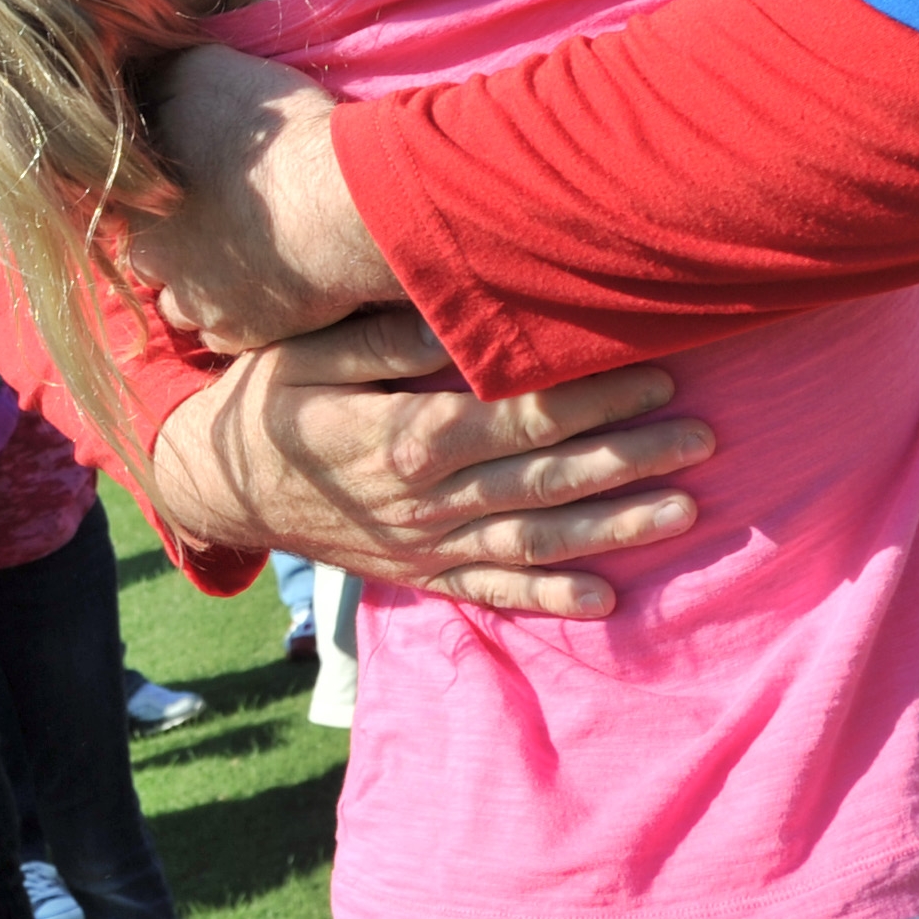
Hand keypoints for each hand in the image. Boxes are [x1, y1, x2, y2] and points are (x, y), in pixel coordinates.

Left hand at [123, 49, 397, 351]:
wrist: (342, 206)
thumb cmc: (274, 138)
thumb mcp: (204, 72)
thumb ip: (162, 79)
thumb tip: (143, 77)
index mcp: (136, 199)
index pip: (122, 199)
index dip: (153, 186)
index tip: (185, 176)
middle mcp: (155, 260)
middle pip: (150, 254)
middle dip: (174, 240)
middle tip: (216, 216)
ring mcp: (199, 304)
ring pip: (183, 301)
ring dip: (202, 282)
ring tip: (244, 256)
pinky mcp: (244, 334)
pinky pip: (226, 332)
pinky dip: (241, 313)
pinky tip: (267, 286)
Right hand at [150, 309, 714, 618]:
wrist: (215, 486)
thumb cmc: (267, 402)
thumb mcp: (308, 352)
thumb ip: (389, 341)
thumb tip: (464, 319)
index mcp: (403, 435)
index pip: (516, 415)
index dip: (590, 398)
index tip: (656, 373)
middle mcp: (422, 498)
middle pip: (542, 478)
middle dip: (627, 457)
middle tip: (703, 437)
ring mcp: (421, 544)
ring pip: (531, 538)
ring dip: (611, 527)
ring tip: (685, 510)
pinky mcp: (416, 574)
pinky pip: (489, 591)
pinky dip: (547, 598)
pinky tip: (606, 599)